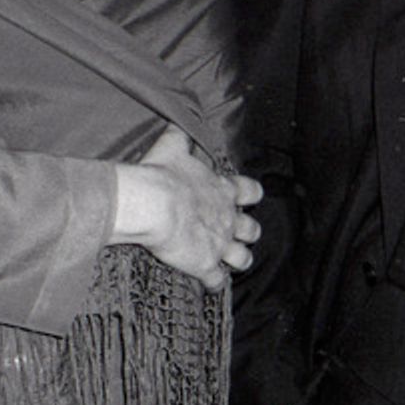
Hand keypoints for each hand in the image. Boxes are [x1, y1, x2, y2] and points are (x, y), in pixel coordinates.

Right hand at [113, 125, 261, 290]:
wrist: (153, 203)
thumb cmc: (162, 174)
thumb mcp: (172, 146)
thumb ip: (180, 136)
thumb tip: (178, 121)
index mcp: (223, 190)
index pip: (251, 192)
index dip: (250, 195)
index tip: (246, 198)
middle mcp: (228, 218)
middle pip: (252, 230)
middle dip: (247, 233)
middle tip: (237, 234)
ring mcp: (220, 243)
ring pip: (242, 258)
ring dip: (238, 260)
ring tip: (230, 262)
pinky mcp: (206, 264)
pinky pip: (216, 281)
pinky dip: (213, 283)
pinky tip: (208, 284)